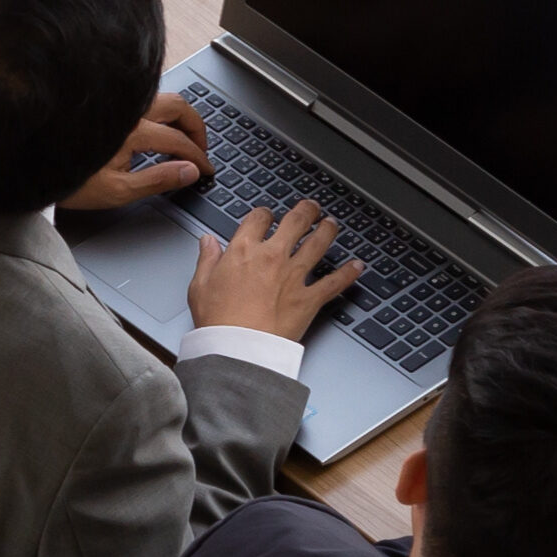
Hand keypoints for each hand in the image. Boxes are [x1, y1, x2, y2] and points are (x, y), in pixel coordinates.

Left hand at [61, 94, 209, 218]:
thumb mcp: (115, 190)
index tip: (206, 168)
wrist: (30, 163)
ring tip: (182, 135)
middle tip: (201, 147)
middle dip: (196, 126)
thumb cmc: (66, 178)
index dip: (198, 157)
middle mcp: (127, 110)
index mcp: (132, 132)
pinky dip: (157, 109)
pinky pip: (141, 98)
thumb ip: (157, 180)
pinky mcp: (103, 104)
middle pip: (177, 106)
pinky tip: (154, 124)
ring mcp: (114, 103)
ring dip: (178, 114)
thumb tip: (189, 172)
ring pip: (159, 97)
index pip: (179, 141)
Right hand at [187, 196, 362, 336]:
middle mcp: (272, 257)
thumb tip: (207, 242)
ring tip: (331, 224)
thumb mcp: (199, 285)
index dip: (264, 214)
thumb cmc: (218, 321)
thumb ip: (207, 259)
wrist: (238, 348)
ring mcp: (294, 276)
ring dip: (327, 230)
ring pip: (318, 244)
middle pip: (295, 222)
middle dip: (305, 211)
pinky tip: (357, 266)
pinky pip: (335, 282)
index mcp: (243, 251)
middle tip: (311, 207)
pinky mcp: (309, 298)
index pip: (258, 219)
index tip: (267, 216)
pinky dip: (348, 273)